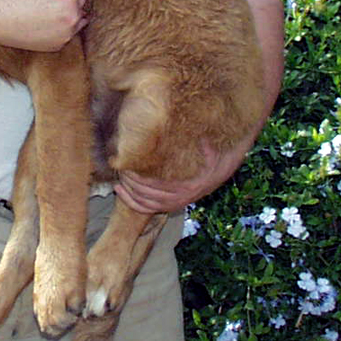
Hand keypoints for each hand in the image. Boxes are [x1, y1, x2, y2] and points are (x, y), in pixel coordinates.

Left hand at [115, 137, 251, 213]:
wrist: (222, 167)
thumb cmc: (211, 154)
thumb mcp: (209, 146)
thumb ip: (198, 141)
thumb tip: (187, 132)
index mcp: (186, 184)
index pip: (154, 182)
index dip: (137, 174)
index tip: (125, 163)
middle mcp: (181, 196)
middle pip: (146, 192)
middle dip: (130, 181)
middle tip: (118, 167)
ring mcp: (176, 202)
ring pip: (145, 202)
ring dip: (128, 191)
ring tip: (118, 177)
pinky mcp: (172, 205)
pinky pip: (148, 208)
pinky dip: (132, 202)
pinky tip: (119, 191)